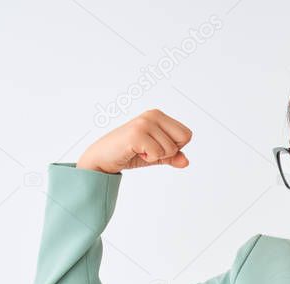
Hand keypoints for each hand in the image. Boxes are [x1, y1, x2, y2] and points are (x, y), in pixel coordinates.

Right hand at [77, 109, 191, 173]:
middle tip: (149, 150)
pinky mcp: (137, 134)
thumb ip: (172, 157)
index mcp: (158, 115)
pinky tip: (135, 152)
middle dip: (169, 151)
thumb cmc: (129, 153)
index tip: (156, 146)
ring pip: (170, 149)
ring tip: (139, 150)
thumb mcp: (156, 155)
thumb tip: (186, 161)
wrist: (103, 158)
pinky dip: (148, 159)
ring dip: (156, 156)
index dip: (175, 147)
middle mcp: (153, 115)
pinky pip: (158, 154)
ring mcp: (144, 123)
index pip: (186, 134)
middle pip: (183, 139)